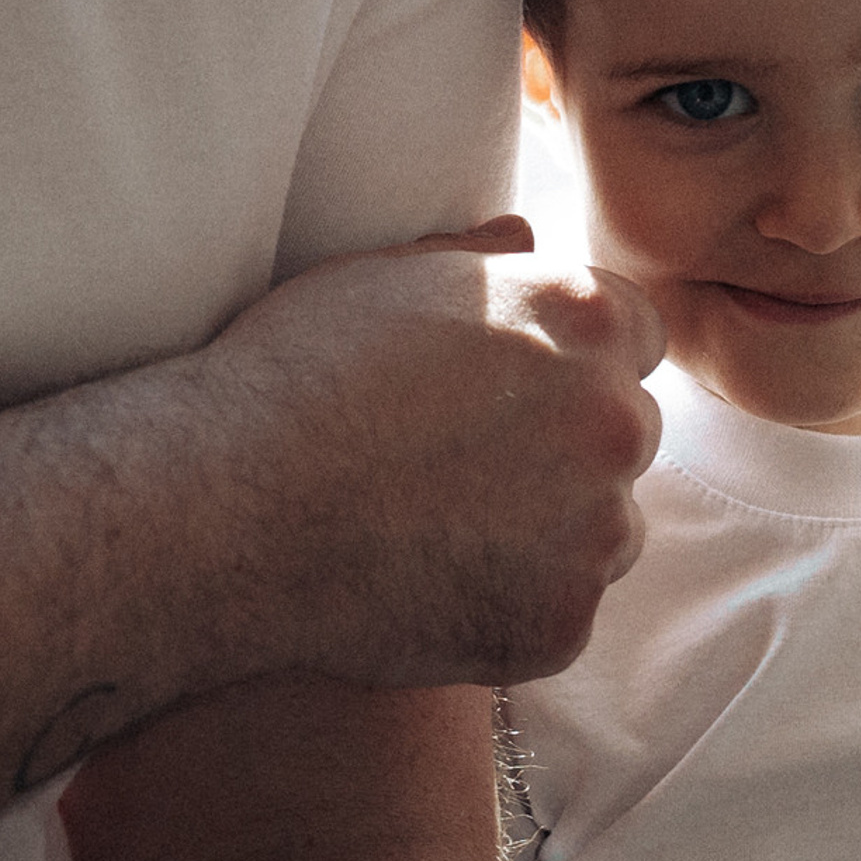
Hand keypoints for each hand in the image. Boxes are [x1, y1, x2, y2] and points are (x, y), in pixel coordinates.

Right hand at [205, 222, 663, 690]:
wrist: (224, 510)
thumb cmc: (292, 379)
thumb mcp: (383, 281)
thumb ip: (476, 261)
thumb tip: (524, 237)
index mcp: (583, 318)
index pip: (636, 337)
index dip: (572, 364)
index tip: (508, 393)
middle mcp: (613, 420)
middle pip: (626, 436)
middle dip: (566, 449)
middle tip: (459, 468)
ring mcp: (594, 532)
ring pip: (606, 532)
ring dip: (550, 534)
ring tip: (438, 530)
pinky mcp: (561, 623)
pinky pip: (559, 613)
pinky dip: (509, 608)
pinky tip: (427, 588)